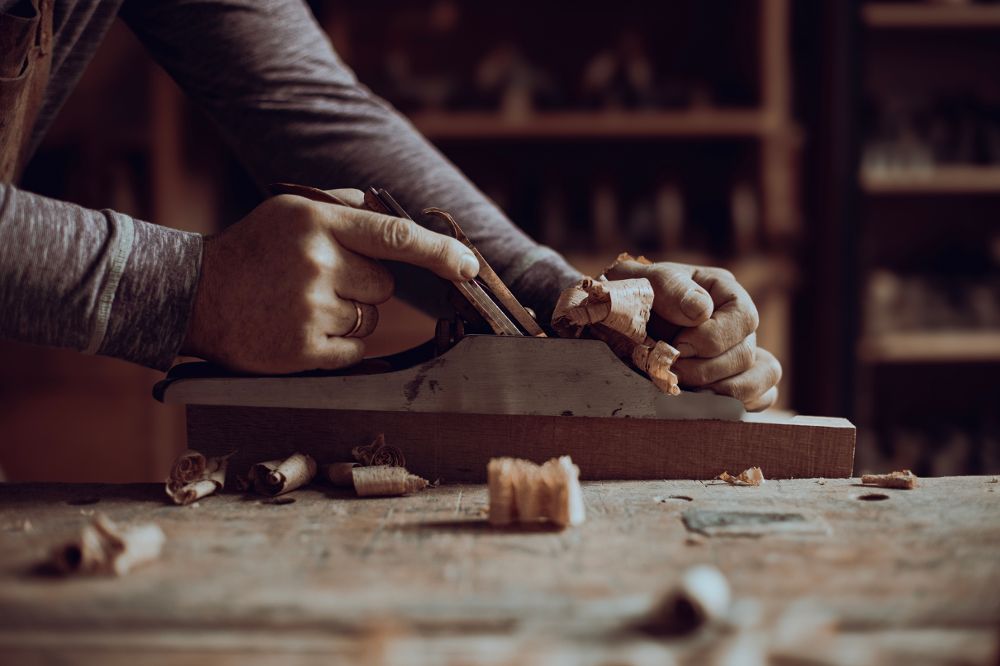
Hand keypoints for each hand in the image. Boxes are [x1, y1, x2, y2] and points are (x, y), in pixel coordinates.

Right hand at [181, 188, 478, 373]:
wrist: (193, 295)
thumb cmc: (252, 249)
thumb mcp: (291, 210)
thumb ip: (345, 207)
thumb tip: (394, 213)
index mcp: (318, 222)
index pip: (396, 237)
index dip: (440, 252)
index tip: (470, 266)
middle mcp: (317, 263)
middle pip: (385, 286)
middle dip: (364, 285)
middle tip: (318, 280)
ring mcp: (310, 309)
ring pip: (371, 319)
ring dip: (349, 315)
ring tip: (302, 303)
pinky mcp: (303, 350)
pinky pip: (354, 349)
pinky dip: (337, 344)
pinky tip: (300, 328)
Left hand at [604, 258, 780, 410]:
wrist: (614, 325)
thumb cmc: (630, 297)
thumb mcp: (641, 281)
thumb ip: (670, 288)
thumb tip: (700, 310)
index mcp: (722, 292)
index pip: (743, 318)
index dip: (713, 339)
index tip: (678, 346)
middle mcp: (736, 323)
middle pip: (747, 354)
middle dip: (707, 370)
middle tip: (672, 370)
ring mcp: (738, 353)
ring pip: (764, 377)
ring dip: (725, 391)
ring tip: (686, 389)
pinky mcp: (734, 379)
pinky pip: (762, 397)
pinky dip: (739, 405)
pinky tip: (705, 402)